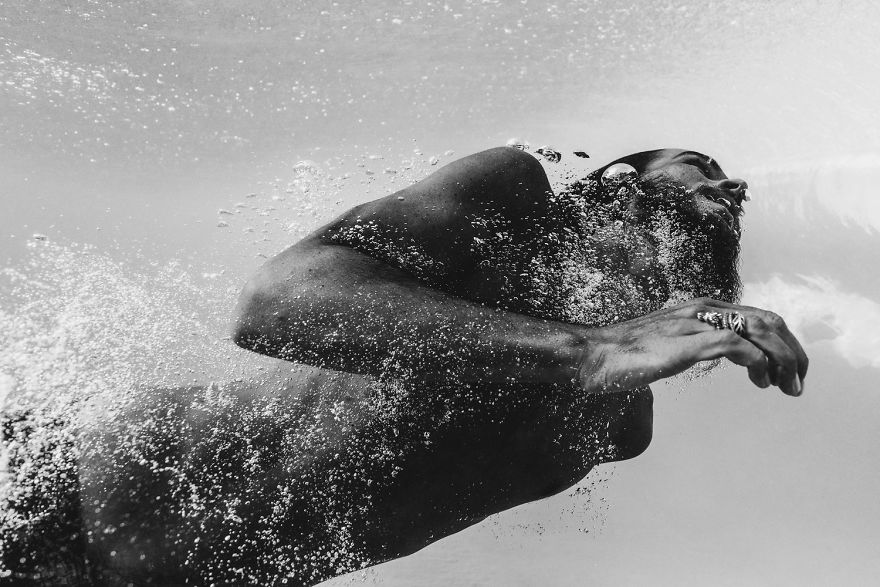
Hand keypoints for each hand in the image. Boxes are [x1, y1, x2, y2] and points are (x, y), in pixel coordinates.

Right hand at [580, 297, 808, 396]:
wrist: (594, 354)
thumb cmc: (627, 353)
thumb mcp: (673, 343)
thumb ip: (697, 342)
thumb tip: (720, 354)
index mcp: (703, 308)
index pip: (761, 316)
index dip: (785, 344)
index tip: (790, 373)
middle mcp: (704, 309)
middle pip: (769, 321)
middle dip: (793, 353)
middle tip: (797, 384)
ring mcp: (694, 324)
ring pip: (760, 330)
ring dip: (783, 360)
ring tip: (787, 387)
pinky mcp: (685, 343)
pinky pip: (735, 345)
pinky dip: (757, 362)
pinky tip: (758, 380)